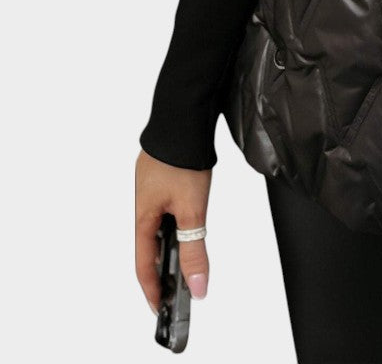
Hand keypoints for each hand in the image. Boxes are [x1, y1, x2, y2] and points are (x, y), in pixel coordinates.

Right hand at [134, 149, 211, 314]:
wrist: (183, 117)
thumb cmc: (182, 159)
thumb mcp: (193, 210)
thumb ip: (195, 249)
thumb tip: (197, 285)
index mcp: (143, 217)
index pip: (144, 265)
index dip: (153, 289)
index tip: (161, 307)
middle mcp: (143, 204)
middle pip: (150, 246)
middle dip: (163, 268)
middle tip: (177, 287)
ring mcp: (151, 188)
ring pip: (159, 225)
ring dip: (171, 243)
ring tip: (186, 258)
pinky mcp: (161, 176)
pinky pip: (164, 208)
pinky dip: (174, 222)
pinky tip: (188, 221)